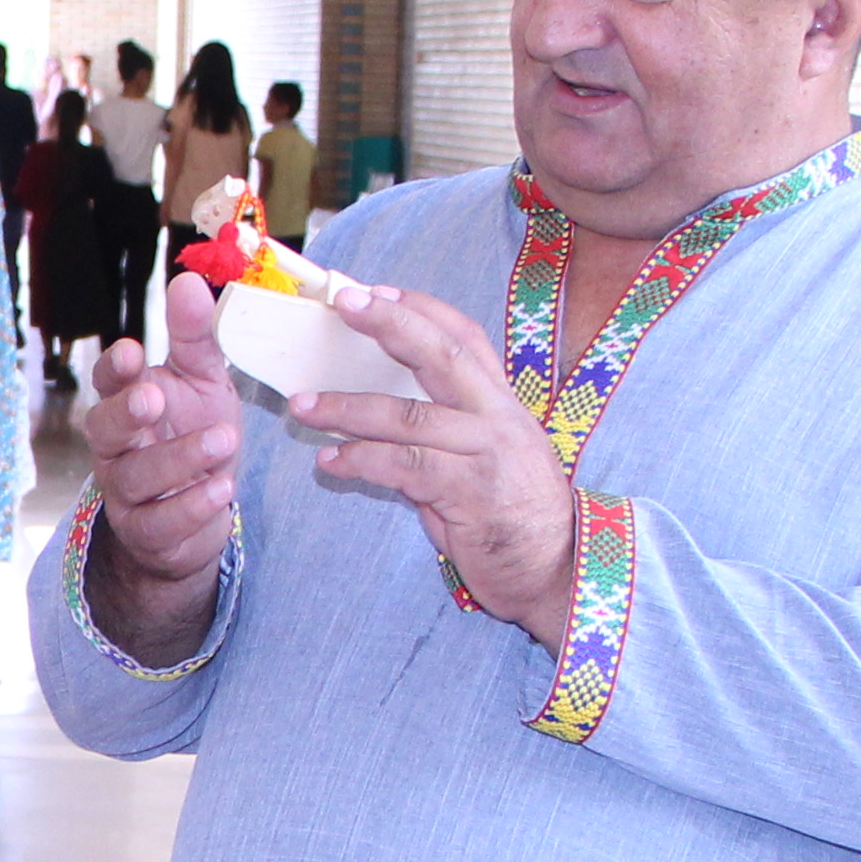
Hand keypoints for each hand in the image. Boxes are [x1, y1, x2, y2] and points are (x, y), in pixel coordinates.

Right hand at [77, 274, 241, 655]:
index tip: (133, 351)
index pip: (107, 381)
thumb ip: (194, 337)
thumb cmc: (194, 433)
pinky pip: (161, 523)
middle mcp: (116, 447)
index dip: (115, 369)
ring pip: (135, 477)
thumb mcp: (201, 382)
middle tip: (155, 398)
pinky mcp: (148, 533)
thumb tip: (188, 279)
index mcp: (126, 401)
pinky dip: (191, 506)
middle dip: (126, 413)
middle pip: (103, 430)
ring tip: (222, 441)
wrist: (201, 512)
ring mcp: (127, 493)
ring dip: (177, 459)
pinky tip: (221, 488)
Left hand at [284, 282, 583, 642]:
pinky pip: (405, 468)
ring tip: (304, 406)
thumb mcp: (485, 459)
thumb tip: (374, 419)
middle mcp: (498, 419)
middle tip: (345, 304)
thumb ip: (441, 433)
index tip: (376, 291)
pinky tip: (331, 462)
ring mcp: (486, 454)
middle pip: (442, 355)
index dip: (421, 310)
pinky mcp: (471, 495)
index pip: (465, 338)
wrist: (556, 570)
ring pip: (409, 416)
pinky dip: (361, 461)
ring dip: (349, 408)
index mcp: (501, 405)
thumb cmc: (511, 517)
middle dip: (391, 324)